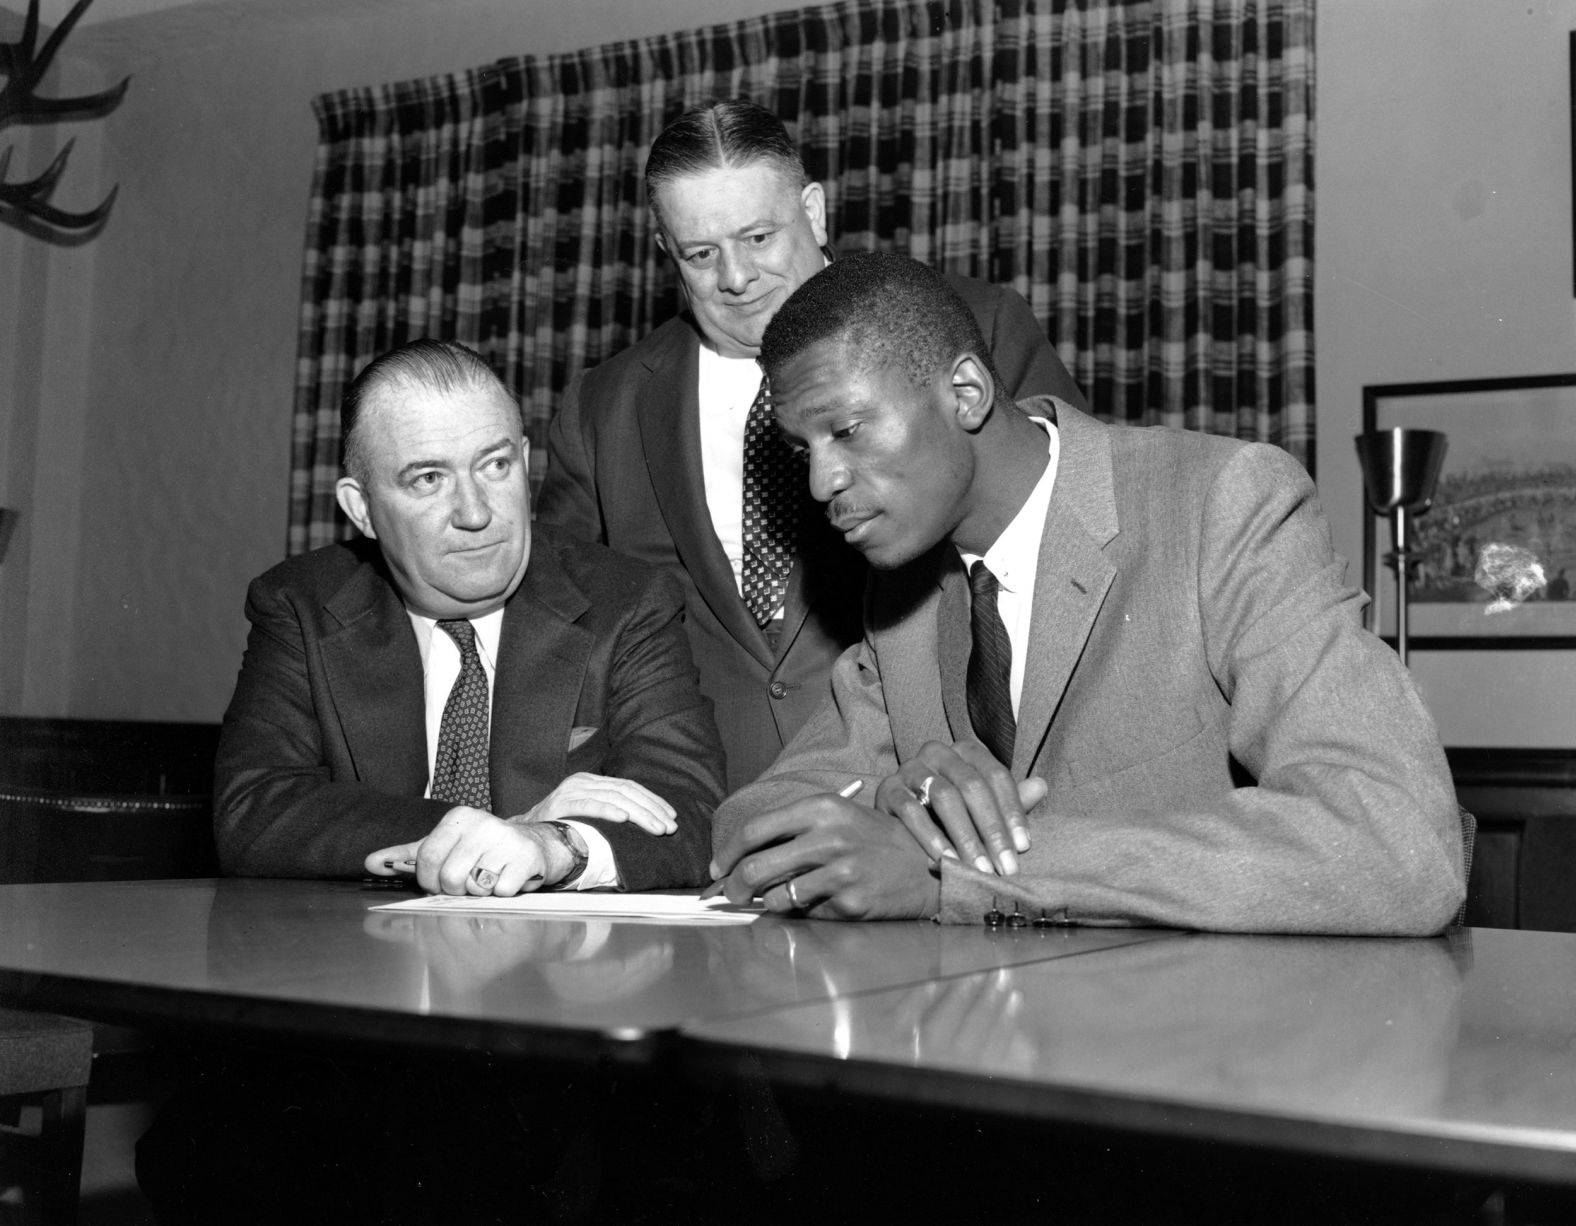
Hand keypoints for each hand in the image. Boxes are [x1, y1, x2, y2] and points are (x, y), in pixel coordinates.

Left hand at [365, 806, 567, 895]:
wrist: (535, 845)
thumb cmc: (483, 849)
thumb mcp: (445, 846)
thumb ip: (407, 856)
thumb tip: (369, 863)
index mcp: (458, 818)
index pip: (426, 859)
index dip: (429, 881)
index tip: (440, 881)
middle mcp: (482, 823)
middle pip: (449, 878)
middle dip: (456, 889)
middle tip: (469, 881)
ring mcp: (506, 840)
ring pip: (474, 886)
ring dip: (480, 892)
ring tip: (489, 878)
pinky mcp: (526, 858)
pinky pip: (500, 892)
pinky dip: (502, 894)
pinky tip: (508, 879)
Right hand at [513, 772, 676, 835]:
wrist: (524, 833)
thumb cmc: (559, 828)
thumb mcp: (587, 815)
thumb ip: (608, 812)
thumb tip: (643, 823)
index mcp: (591, 781)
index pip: (629, 787)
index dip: (653, 801)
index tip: (670, 815)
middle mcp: (583, 781)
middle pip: (626, 792)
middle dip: (652, 810)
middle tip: (670, 827)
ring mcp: (572, 790)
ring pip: (614, 798)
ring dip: (639, 814)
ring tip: (656, 828)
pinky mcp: (561, 803)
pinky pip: (589, 805)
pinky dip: (608, 811)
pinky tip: (624, 818)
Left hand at [708, 794, 940, 919]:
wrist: (926, 865)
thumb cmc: (874, 840)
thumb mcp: (837, 817)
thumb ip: (792, 830)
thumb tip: (741, 857)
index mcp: (820, 808)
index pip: (754, 829)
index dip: (727, 852)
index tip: (717, 868)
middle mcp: (828, 837)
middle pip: (756, 866)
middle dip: (734, 886)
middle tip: (731, 894)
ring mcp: (840, 871)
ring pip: (775, 896)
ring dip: (768, 902)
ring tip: (781, 897)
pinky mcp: (850, 902)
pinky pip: (804, 913)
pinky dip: (801, 912)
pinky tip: (819, 902)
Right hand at [873, 740, 1046, 874]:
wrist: (897, 819)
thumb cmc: (949, 813)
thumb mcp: (981, 806)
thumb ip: (1009, 800)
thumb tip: (1042, 786)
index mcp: (965, 751)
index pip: (996, 776)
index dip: (1012, 811)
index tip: (1024, 847)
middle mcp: (937, 752)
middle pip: (972, 786)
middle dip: (991, 830)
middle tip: (1004, 867)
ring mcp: (910, 768)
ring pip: (943, 797)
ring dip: (964, 837)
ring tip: (978, 868)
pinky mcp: (887, 789)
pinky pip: (910, 810)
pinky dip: (929, 836)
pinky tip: (945, 860)